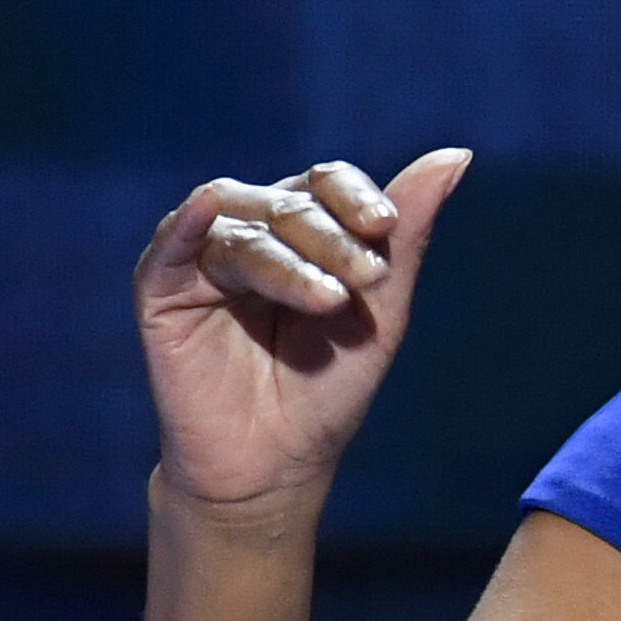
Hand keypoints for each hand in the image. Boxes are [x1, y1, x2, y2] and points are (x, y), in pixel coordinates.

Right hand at [133, 147, 470, 516]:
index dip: (356, 196)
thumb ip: (408, 236)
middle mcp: (251, 231)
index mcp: (303, 230)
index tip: (386, 225)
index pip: (327, 183)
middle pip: (290, 204)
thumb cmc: (327, 391)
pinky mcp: (162, 288)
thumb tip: (458, 153)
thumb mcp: (380, 314)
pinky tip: (208, 211)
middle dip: (332, 238)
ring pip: (244, 228)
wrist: (273, 467)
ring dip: (288, 259)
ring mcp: (203, 257)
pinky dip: (190, 222)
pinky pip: (173, 242)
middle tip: (365, 280)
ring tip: (328, 300)